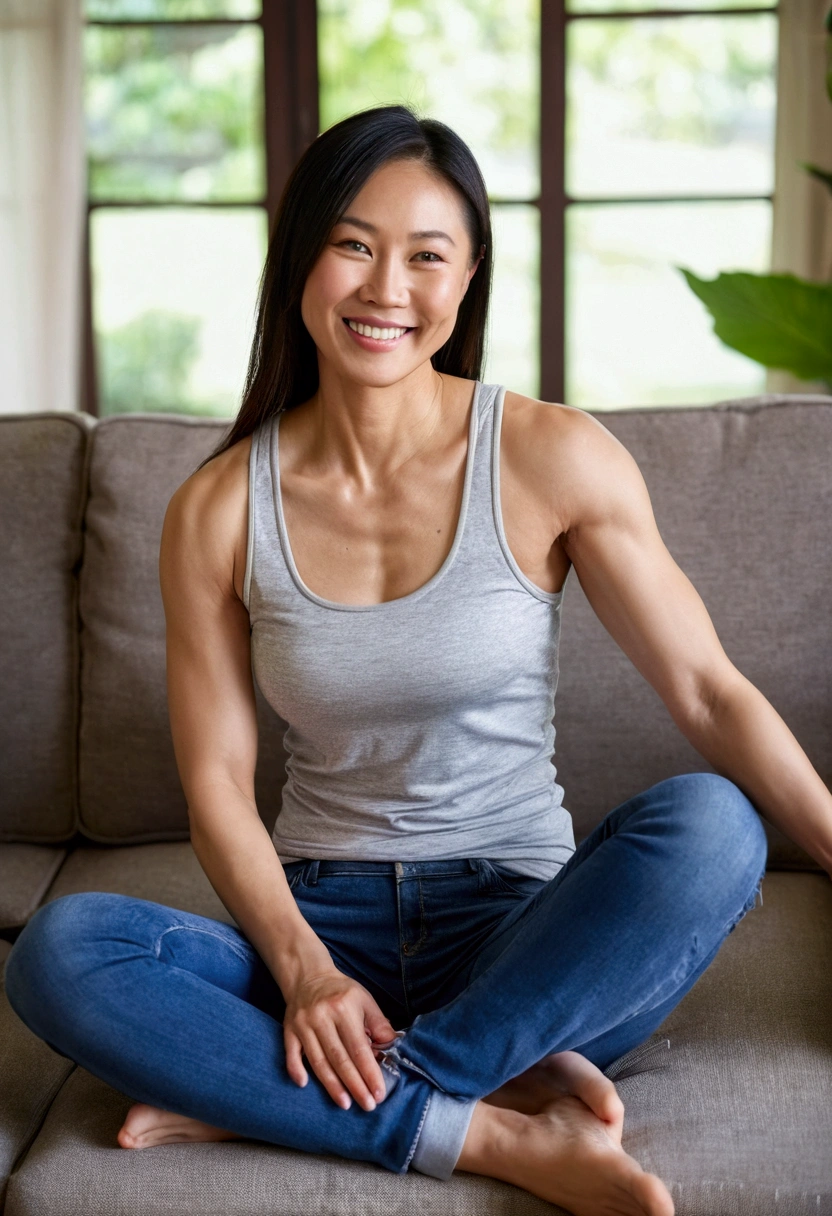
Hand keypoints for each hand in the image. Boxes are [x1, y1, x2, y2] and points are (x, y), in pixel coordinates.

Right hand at [282, 969, 397, 1111]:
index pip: (359, 1048)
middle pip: (339, 1058)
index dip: (369, 1072)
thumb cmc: (342, 992)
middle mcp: (322, 1017)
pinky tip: (304, 1085)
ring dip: (331, 1085)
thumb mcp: (364, 1000)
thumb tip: (392, 1048)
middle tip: (367, 1105)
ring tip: (345, 1104)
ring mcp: (303, 1025)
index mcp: (344, 1009)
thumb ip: (379, 1024)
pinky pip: (291, 1053)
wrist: (308, 976)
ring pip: (318, 1061)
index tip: (379, 1093)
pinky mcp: (289, 1030)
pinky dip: (296, 1069)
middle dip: (355, 1085)